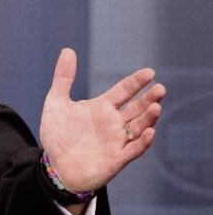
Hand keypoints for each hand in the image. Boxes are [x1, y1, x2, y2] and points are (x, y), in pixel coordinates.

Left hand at [39, 48, 164, 192]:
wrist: (54, 165)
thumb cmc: (58, 134)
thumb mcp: (56, 102)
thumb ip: (63, 77)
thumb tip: (68, 50)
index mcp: (102, 107)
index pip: (123, 91)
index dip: (136, 82)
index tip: (150, 72)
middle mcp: (113, 123)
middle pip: (136, 108)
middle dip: (149, 99)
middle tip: (160, 88)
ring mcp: (117, 140)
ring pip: (139, 127)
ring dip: (148, 118)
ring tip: (156, 106)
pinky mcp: (116, 158)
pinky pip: (133, 150)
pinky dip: (142, 142)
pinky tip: (149, 132)